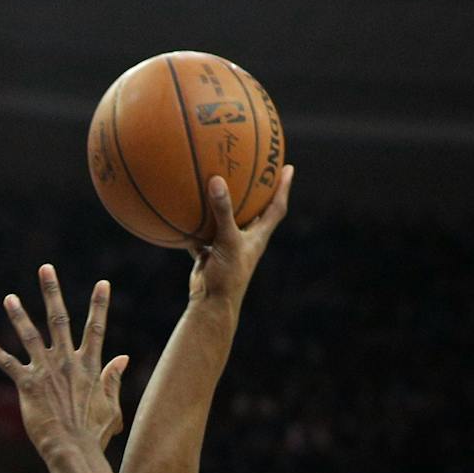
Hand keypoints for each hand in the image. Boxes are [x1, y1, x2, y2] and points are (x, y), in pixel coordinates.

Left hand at [0, 267, 127, 460]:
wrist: (72, 449)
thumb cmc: (93, 433)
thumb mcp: (110, 404)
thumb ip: (113, 378)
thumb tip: (123, 358)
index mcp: (89, 365)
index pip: (96, 328)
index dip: (99, 305)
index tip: (102, 283)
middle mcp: (66, 361)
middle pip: (59, 319)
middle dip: (51, 292)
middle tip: (45, 268)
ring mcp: (45, 371)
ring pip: (30, 335)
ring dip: (18, 314)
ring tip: (9, 298)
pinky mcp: (27, 384)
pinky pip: (8, 364)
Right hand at [189, 165, 293, 309]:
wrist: (211, 305)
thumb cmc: (228, 276)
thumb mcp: (227, 240)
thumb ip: (223, 211)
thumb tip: (217, 181)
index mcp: (258, 236)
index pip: (276, 208)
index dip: (283, 187)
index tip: (287, 167)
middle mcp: (245, 240)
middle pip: (256, 211)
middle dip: (257, 191)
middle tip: (257, 169)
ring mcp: (227, 247)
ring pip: (228, 221)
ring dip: (225, 204)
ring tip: (221, 181)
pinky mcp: (210, 254)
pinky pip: (203, 233)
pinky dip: (196, 223)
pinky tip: (186, 209)